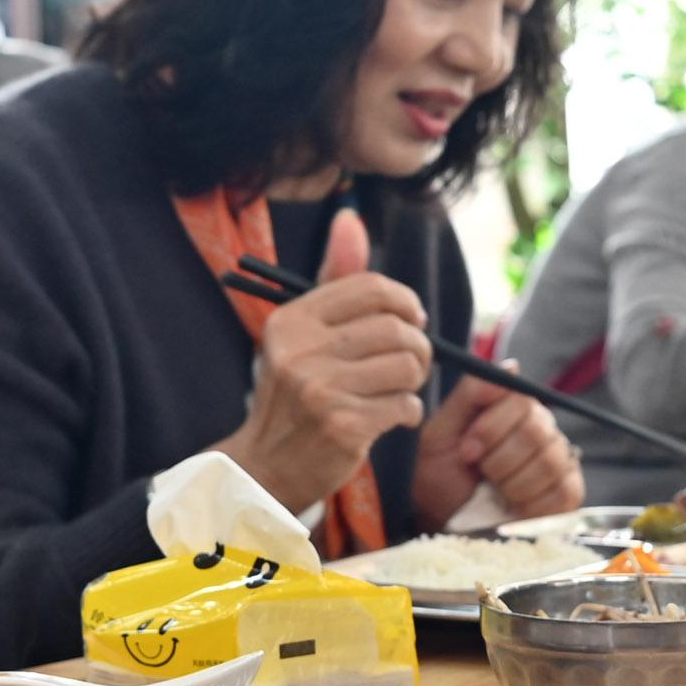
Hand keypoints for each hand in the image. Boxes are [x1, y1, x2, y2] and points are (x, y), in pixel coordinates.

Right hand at [217, 211, 431, 515]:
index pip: (371, 288)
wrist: (266, 466)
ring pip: (407, 366)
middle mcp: (301, 352)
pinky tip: (389, 418)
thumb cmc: (295, 394)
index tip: (412, 319)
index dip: (405, 301)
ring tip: (399, 391)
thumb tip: (350, 219)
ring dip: (415, 381)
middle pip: (396, 328)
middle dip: (418, 346)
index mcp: (292, 321)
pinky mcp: (343, 427)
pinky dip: (407, 412)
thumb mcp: (303, 335)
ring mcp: (321, 390)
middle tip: (412, 362)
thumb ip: (334, 282)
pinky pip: (405, 405)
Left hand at [410, 380, 583, 528]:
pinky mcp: (569, 492)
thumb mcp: (441, 431)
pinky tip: (513, 506)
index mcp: (513, 407)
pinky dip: (531, 505)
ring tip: (494, 490)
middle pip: (536, 433)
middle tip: (478, 473)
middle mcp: (542, 428)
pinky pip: (563, 493)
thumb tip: (512, 366)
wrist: (444, 517)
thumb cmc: (440, 471)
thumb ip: (470, 394)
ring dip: (511, 485)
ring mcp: (560, 459)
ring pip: (549, 463)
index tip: (467, 451)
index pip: (521, 401)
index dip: (491, 430)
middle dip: (497, 461)